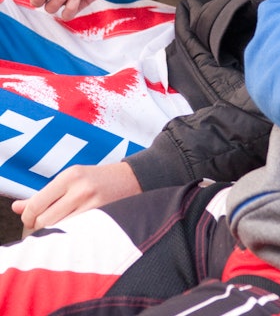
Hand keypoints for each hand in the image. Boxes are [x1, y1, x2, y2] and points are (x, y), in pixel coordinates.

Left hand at [12, 161, 140, 232]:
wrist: (131, 179)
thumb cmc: (95, 180)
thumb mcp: (69, 181)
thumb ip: (42, 195)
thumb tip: (16, 208)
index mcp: (69, 176)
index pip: (36, 204)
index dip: (28, 217)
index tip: (31, 220)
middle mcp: (79, 189)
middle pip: (45, 220)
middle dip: (41, 226)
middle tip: (46, 224)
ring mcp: (92, 204)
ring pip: (59, 230)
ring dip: (55, 232)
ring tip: (60, 227)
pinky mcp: (102, 217)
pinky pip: (75, 234)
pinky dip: (70, 235)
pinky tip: (73, 231)